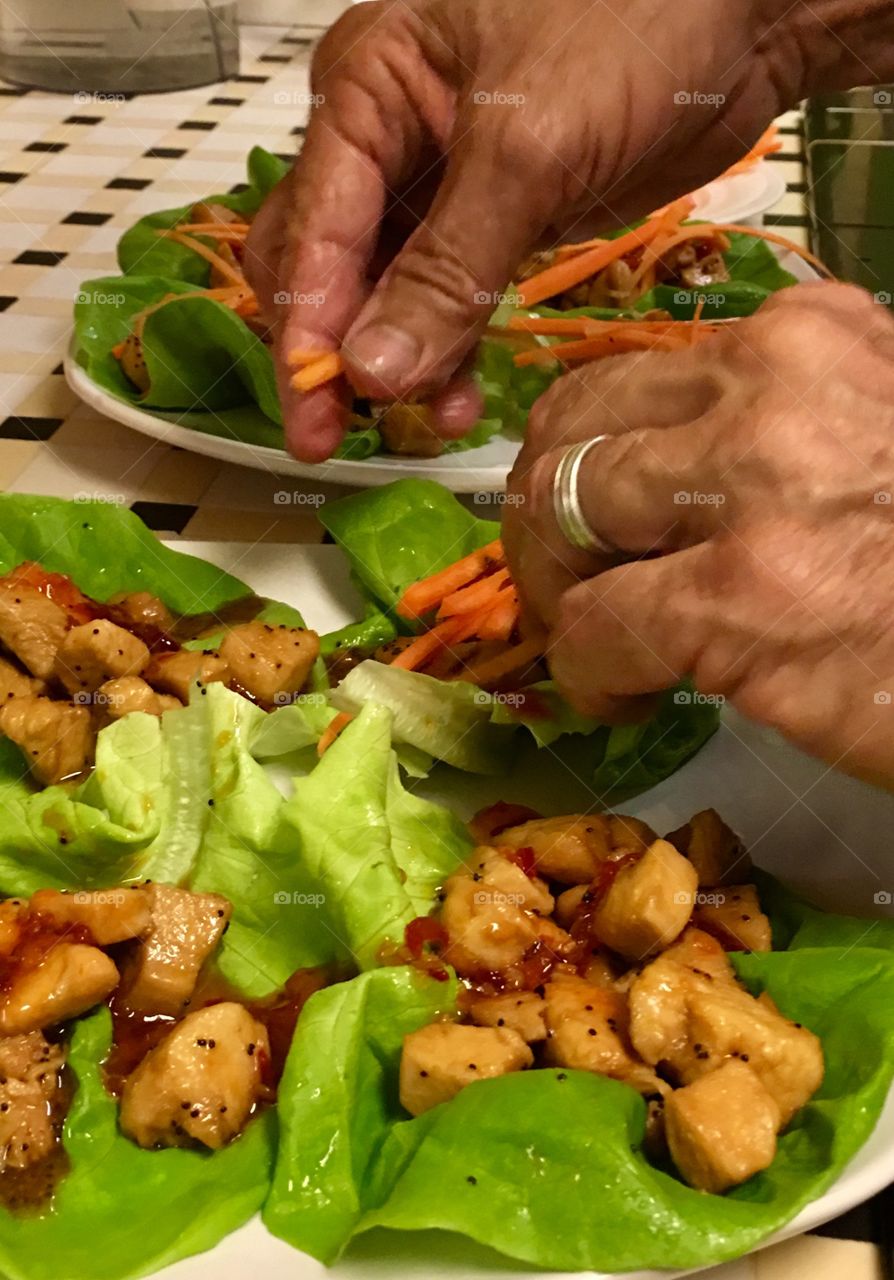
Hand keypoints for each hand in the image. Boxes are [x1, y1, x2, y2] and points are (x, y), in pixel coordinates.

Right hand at [245, 0, 813, 460]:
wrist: (742, 22)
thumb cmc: (631, 31)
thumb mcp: (527, 151)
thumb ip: (446, 268)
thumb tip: (373, 372)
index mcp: (368, 87)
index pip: (311, 223)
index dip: (306, 323)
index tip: (312, 408)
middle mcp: (389, 136)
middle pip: (327, 261)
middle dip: (329, 348)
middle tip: (327, 435)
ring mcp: (442, 183)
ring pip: (385, 291)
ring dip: (393, 360)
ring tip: (420, 422)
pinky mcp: (496, 220)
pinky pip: (446, 298)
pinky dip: (445, 350)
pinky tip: (456, 399)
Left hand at [503, 283, 893, 783]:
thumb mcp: (878, 436)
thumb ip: (789, 427)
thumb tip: (670, 473)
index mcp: (813, 336)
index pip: (639, 378)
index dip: (600, 456)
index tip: (611, 525)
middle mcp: (773, 381)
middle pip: (575, 425)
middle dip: (548, 512)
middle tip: (569, 581)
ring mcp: (753, 484)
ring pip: (561, 511)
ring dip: (555, 589)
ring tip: (593, 642)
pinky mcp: (739, 597)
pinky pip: (594, 626)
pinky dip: (586, 671)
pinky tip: (621, 697)